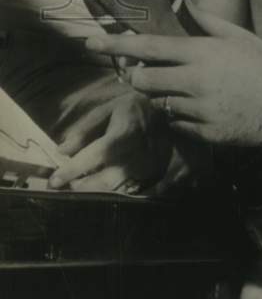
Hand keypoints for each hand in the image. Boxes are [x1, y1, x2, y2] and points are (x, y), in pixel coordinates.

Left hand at [49, 91, 172, 193]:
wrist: (172, 112)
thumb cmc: (136, 107)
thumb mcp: (109, 109)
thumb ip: (85, 129)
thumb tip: (61, 150)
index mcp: (122, 135)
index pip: (91, 157)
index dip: (70, 171)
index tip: (53, 180)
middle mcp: (134, 156)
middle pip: (102, 182)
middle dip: (80, 185)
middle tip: (68, 182)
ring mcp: (146, 169)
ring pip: (114, 190)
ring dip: (94, 190)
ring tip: (84, 182)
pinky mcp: (154, 177)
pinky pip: (128, 191)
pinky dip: (113, 191)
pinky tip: (105, 184)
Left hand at [85, 4, 261, 146]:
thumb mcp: (239, 36)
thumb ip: (205, 20)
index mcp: (203, 53)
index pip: (148, 47)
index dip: (115, 44)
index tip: (91, 41)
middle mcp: (196, 82)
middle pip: (143, 81)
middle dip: (137, 76)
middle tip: (144, 72)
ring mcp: (200, 112)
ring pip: (159, 104)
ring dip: (162, 96)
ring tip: (185, 88)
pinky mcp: (206, 134)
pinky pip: (177, 125)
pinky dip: (181, 116)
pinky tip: (202, 108)